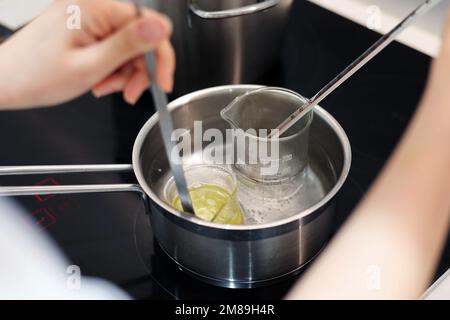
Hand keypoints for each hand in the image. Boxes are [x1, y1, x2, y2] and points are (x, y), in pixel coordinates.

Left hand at [0, 0, 174, 108]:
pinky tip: (99, 81)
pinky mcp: (86, 29)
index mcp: (96, 9)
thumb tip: (161, 27)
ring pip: (128, 47)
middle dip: (139, 69)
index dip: (160, 56)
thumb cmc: (37, 75)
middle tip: (129, 92)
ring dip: (124, 73)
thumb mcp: (91, 65)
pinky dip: (112, 69)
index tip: (161, 82)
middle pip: (140, 37)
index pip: (149, 24)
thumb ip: (129, 45)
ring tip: (105, 88)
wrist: (6, 81)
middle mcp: (94, 7)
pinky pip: (113, 49)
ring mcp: (89, 18)